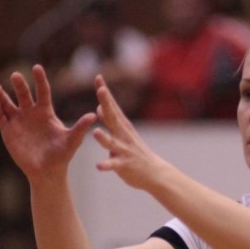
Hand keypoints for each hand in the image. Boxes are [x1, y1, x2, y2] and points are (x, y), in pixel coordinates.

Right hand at [0, 65, 96, 182]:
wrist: (47, 172)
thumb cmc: (61, 155)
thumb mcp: (72, 140)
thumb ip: (80, 127)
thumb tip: (94, 115)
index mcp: (45, 112)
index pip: (42, 91)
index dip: (40, 80)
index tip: (36, 67)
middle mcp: (30, 113)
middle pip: (24, 94)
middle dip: (19, 84)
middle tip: (16, 75)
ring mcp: (18, 121)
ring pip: (8, 104)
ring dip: (2, 96)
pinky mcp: (8, 131)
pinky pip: (1, 118)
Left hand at [92, 75, 169, 190]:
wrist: (154, 172)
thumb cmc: (134, 151)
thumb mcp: (122, 133)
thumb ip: (110, 120)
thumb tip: (99, 106)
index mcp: (122, 126)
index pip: (112, 105)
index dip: (105, 92)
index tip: (97, 76)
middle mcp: (123, 135)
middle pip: (113, 117)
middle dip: (106, 104)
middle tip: (100, 90)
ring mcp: (125, 149)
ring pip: (112, 143)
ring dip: (104, 138)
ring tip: (95, 133)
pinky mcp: (125, 165)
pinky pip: (114, 165)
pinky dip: (107, 164)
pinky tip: (99, 166)